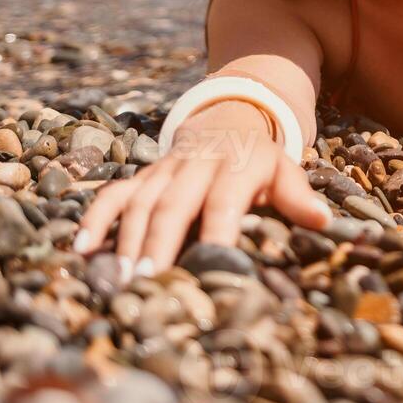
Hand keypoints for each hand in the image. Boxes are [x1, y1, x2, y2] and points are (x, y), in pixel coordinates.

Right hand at [72, 100, 330, 278]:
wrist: (228, 121)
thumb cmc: (259, 162)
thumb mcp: (283, 171)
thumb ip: (297, 196)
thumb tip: (322, 221)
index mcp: (235, 168)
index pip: (225, 201)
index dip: (218, 232)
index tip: (212, 267)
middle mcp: (195, 167)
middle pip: (174, 204)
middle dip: (160, 242)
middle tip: (149, 281)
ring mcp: (164, 171)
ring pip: (140, 202)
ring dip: (127, 240)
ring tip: (120, 279)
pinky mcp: (142, 177)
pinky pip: (114, 194)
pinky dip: (95, 218)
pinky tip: (81, 250)